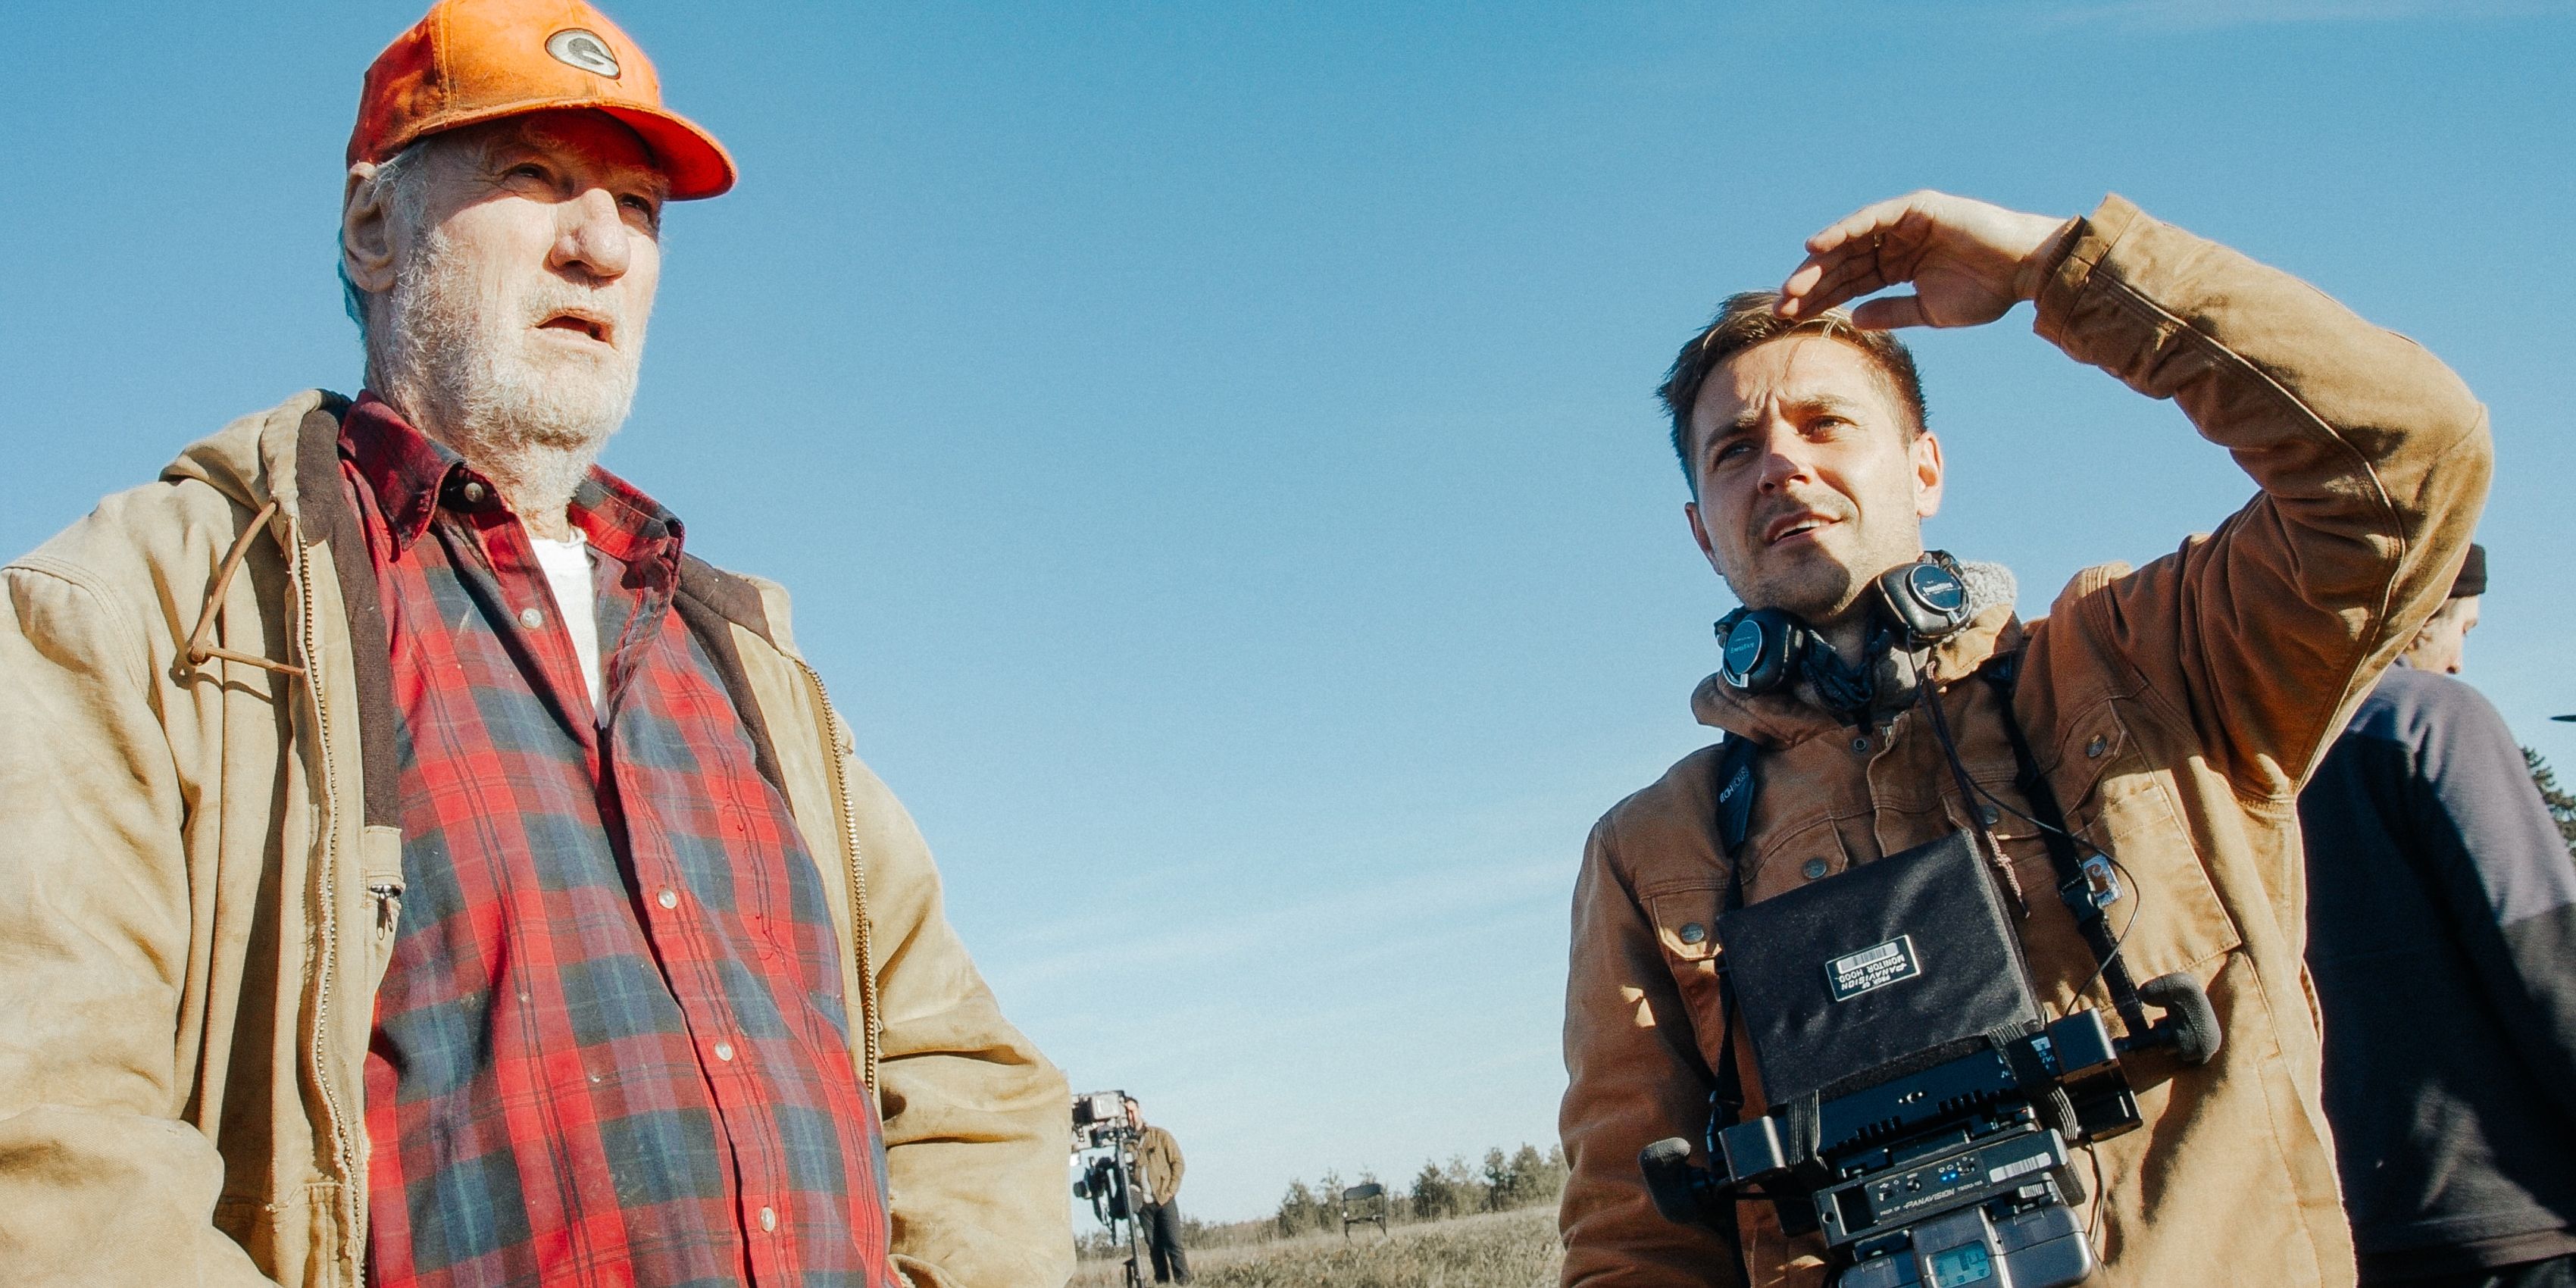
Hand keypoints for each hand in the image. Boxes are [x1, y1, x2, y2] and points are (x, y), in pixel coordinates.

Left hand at [1777, 191, 2074, 328]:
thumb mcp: (1929, 311)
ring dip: (1820, 264)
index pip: (1851, 283)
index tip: (1791, 318)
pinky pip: (1872, 219)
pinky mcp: (1917, 207)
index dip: (1821, 299)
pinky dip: (1843, 230)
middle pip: (1843, 263)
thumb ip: (1891, 313)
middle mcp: (1897, 241)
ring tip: (1792, 286)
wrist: (2025, 271)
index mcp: (1899, 266)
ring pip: (1851, 243)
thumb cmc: (1986, 292)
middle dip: (1812, 285)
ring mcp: (1906, 223)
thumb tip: (1854, 319)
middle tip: (1781, 306)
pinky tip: (1816, 247)